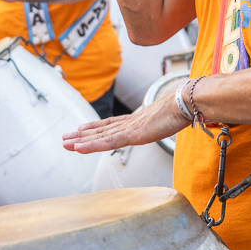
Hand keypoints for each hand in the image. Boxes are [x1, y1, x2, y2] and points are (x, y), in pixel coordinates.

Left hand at [63, 84, 189, 153]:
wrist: (186, 102)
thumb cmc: (182, 109)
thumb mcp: (169, 119)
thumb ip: (164, 121)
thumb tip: (170, 119)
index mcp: (137, 121)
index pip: (111, 125)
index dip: (94, 127)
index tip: (81, 129)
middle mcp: (129, 123)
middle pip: (100, 130)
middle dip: (82, 135)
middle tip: (65, 138)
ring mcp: (129, 128)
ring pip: (99, 136)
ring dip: (81, 140)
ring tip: (65, 143)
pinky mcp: (132, 134)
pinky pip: (107, 142)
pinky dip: (91, 145)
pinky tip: (78, 147)